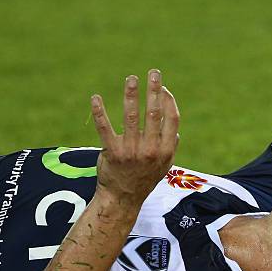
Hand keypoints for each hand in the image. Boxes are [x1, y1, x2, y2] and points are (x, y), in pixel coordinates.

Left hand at [91, 69, 179, 207]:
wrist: (123, 198)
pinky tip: (96, 98)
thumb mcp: (164, 167)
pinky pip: (105, 128)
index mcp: (165, 151)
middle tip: (154, 72)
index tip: (163, 88)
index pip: (171, 119)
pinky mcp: (112, 153)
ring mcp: (131, 151)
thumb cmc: (144, 179)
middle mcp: (150, 150)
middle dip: (154, 90)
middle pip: (154, 113)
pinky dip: (100, 112)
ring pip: (131, 117)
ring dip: (131, 95)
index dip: (168, 101)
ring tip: (131, 79)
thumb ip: (171, 148)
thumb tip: (175, 131)